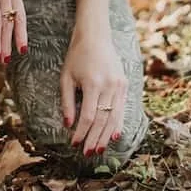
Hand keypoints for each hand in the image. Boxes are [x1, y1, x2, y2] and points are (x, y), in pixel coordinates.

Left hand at [60, 27, 125, 153]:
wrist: (96, 36)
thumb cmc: (76, 56)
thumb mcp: (66, 77)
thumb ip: (67, 102)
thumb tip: (69, 125)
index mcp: (92, 83)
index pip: (88, 116)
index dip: (81, 132)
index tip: (74, 144)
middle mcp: (109, 85)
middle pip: (103, 120)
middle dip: (94, 139)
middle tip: (88, 154)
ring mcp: (119, 85)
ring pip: (114, 117)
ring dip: (106, 136)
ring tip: (98, 149)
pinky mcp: (124, 84)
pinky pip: (121, 109)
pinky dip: (117, 123)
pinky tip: (113, 136)